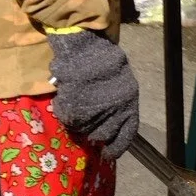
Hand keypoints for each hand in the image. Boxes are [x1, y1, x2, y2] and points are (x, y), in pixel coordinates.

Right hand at [47, 30, 139, 158]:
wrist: (84, 42)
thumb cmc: (102, 59)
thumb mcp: (120, 81)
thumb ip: (118, 103)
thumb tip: (112, 127)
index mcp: (130, 101)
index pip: (127, 134)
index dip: (117, 146)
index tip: (108, 153)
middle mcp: (116, 107)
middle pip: (103, 134)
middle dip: (94, 131)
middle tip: (87, 119)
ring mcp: (96, 108)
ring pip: (84, 127)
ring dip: (79, 119)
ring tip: (76, 101)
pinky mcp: (76, 105)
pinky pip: (68, 117)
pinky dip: (65, 109)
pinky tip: (66, 95)